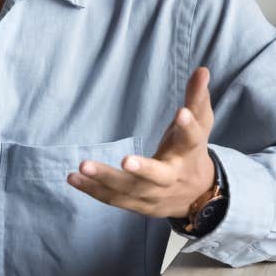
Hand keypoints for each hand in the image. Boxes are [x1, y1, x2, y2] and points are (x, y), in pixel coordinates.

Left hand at [65, 66, 216, 219]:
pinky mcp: (139, 205)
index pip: (191, 139)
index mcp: (189, 153)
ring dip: (106, 179)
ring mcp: (155, 194)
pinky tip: (73, 178)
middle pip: (159, 175)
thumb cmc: (191, 152)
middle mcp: (173, 177)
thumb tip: (202, 70)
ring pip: (131, 190)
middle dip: (143, 169)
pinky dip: (93, 190)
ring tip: (82, 166)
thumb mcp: (200, 125)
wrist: (197, 197)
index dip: (187, 126)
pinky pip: (114, 199)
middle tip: (125, 160)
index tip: (182, 112)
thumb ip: (197, 98)